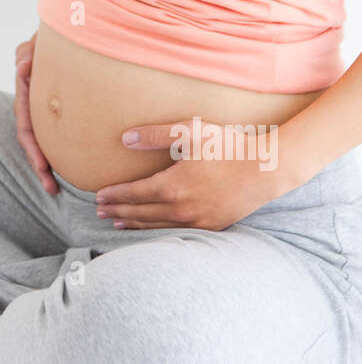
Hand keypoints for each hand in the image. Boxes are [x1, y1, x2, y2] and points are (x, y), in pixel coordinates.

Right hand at [14, 31, 58, 196]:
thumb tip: (24, 67)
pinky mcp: (59, 112)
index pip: (25, 124)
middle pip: (32, 140)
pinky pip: (59, 135)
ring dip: (46, 165)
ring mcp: (44, 109)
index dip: (33, 147)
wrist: (71, 32)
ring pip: (44, 141)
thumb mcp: (36, 42)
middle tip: (50, 187)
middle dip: (39, 165)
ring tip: (55, 188)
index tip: (43, 165)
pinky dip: (62, 153)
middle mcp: (32, 104)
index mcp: (26, 91)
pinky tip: (74, 169)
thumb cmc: (54, 36)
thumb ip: (28, 52)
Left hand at [94, 116, 281, 230]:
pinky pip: (176, 232)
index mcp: (173, 186)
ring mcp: (197, 221)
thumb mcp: (190, 131)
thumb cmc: (228, 146)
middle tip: (99, 212)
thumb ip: (155, 134)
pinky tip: (152, 229)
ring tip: (117, 223)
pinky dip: (158, 231)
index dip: (114, 195)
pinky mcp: (211, 227)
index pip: (133, 194)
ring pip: (157, 226)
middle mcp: (181, 209)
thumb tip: (125, 139)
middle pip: (140, 212)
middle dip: (118, 211)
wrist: (265, 170)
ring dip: (134, 224)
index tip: (98, 196)